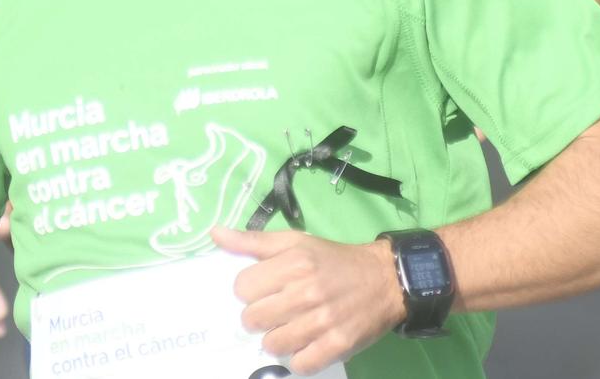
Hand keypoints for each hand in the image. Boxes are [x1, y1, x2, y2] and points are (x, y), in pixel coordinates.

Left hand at [212, 226, 403, 375]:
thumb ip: (253, 241)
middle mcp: (305, 292)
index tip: (265, 289)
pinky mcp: (337, 345)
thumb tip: (215, 234)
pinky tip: (306, 343)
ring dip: (278, 338)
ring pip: (272, 344)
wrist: (383, 279)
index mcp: (293, 263)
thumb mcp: (295, 242)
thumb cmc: (333, 259)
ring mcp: (322, 321)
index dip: (250, 290)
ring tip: (292, 326)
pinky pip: (300, 364)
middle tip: (278, 309)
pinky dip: (300, 357)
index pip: (241, 287)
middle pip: (252, 318)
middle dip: (260, 316)